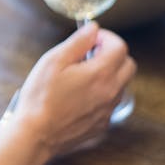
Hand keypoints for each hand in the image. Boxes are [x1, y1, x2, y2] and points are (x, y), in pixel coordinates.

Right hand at [11, 21, 135, 157]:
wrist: (36, 135)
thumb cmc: (40, 98)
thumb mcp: (53, 61)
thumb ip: (78, 42)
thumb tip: (93, 29)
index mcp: (101, 73)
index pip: (120, 47)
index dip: (106, 38)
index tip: (91, 39)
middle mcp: (110, 92)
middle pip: (128, 65)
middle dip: (113, 55)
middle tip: (90, 54)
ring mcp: (108, 111)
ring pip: (120, 85)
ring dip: (108, 75)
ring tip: (82, 76)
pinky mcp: (101, 125)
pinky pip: (110, 104)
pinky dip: (101, 94)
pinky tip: (79, 96)